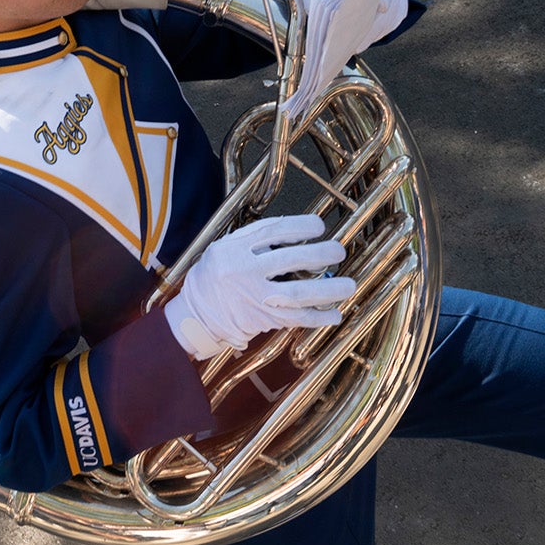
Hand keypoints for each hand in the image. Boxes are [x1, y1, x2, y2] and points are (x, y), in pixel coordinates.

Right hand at [162, 215, 354, 359]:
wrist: (196, 314)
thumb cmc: (213, 277)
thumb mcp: (223, 248)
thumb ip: (253, 240)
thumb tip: (295, 234)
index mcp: (234, 248)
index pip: (273, 231)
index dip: (300, 226)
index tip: (319, 226)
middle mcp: (244, 271)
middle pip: (289, 260)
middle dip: (320, 254)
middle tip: (338, 251)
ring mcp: (254, 297)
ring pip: (297, 293)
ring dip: (327, 290)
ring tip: (348, 286)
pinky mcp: (261, 319)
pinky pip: (295, 319)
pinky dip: (317, 318)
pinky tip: (334, 315)